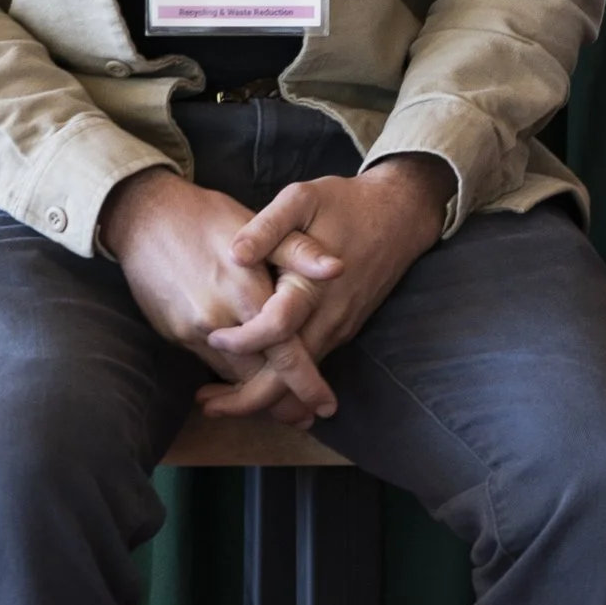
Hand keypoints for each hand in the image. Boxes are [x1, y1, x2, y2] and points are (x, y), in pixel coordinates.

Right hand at [98, 166, 336, 429]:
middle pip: (259, 376)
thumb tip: (339, 267)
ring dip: (257, 393)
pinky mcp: (175, 334)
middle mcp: (219, 320)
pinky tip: (247, 379)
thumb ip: (299, 251)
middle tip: (307, 417)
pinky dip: (232, 375)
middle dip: (284, 401)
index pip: (285, 353)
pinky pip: (211, 364)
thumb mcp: (259, 223)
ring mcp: (193, 331)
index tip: (326, 406)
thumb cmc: (208, 217)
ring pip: (234, 375)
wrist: (145, 218)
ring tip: (284, 408)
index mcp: (247, 293)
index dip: (308, 384)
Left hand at [210, 153, 455, 394]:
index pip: (275, 329)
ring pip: (300, 377)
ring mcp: (339, 328)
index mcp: (313, 285)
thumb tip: (235, 253)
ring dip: (262, 394)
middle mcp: (328, 316)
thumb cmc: (345, 203)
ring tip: (218, 400)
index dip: (241, 340)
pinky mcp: (343, 330)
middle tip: (205, 405)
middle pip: (288, 376)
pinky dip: (282, 381)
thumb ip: (268, 226)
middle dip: (246, 399)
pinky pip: (310, 364)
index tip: (211, 336)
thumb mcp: (303, 199)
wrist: (400, 215)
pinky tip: (253, 379)